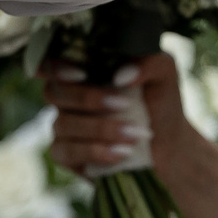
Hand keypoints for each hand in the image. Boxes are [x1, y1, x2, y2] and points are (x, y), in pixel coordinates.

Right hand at [42, 51, 178, 176]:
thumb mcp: (164, 74)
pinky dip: (95, 152)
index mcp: (82, 70)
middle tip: (123, 104)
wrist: (168, 143)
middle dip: (87, 99)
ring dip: (100, 129)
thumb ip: (149, 63)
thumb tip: (121, 75)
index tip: (81, 73)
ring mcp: (64, 126)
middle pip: (53, 92)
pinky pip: (67, 152)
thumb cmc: (159, 102)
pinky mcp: (67, 155)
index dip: (54, 66)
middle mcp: (67, 96)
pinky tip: (122, 152)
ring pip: (63, 124)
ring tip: (135, 135)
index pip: (50, 62)